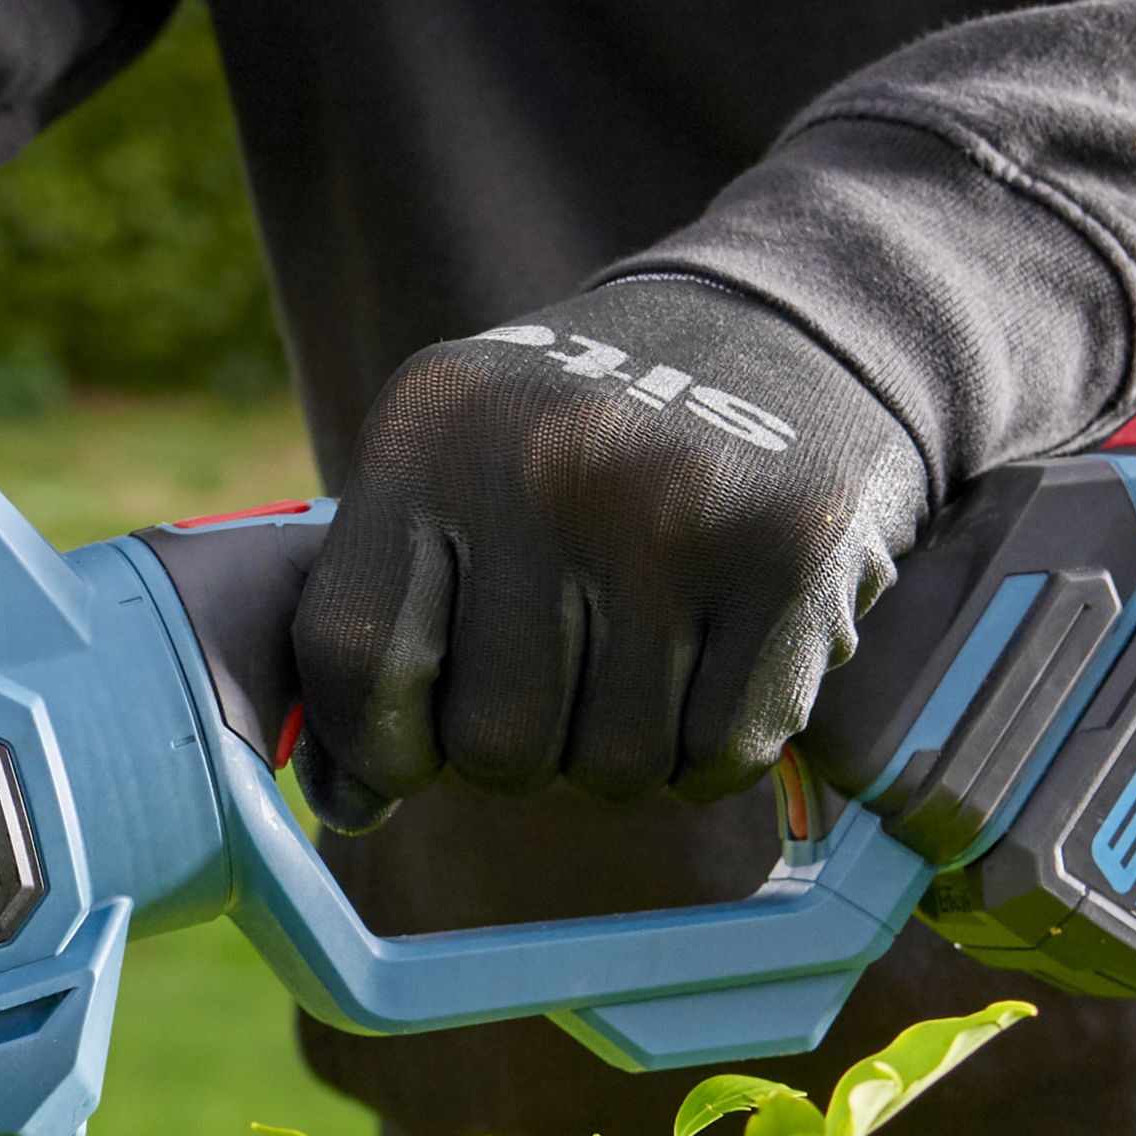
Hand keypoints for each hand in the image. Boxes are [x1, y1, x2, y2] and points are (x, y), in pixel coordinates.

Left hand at [290, 276, 930, 818]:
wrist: (779, 336)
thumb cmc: (574, 448)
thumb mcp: (446, 470)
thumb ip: (373, 624)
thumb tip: (342, 800)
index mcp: (429, 430)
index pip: (352, 652)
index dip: (373, 743)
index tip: (408, 750)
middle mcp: (544, 460)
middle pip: (494, 741)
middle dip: (524, 746)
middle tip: (562, 674)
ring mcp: (676, 507)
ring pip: (614, 767)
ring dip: (624, 750)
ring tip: (641, 651)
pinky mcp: (793, 556)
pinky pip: (721, 753)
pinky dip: (713, 747)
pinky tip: (716, 662)